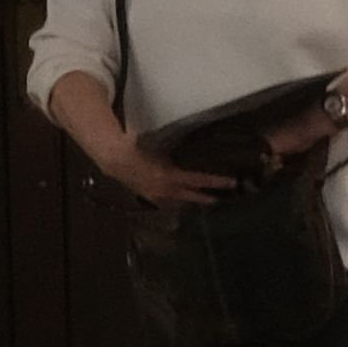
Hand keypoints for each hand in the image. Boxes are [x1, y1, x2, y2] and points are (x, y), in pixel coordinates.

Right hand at [89, 136, 213, 209]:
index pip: (198, 180)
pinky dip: (179, 203)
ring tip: (209, 200)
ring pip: (181, 203)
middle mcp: (165, 190)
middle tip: (225, 199)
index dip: (216, 182)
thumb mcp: (160, 146)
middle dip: (208, 198)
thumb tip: (199, 141)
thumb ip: (177, 149)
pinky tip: (187, 203)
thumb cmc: (138, 147)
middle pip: (193, 197)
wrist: (114, 159)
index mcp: (169, 176)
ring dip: (194, 201)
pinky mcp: (150, 199)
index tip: (232, 183)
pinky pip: (169, 204)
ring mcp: (157, 197)